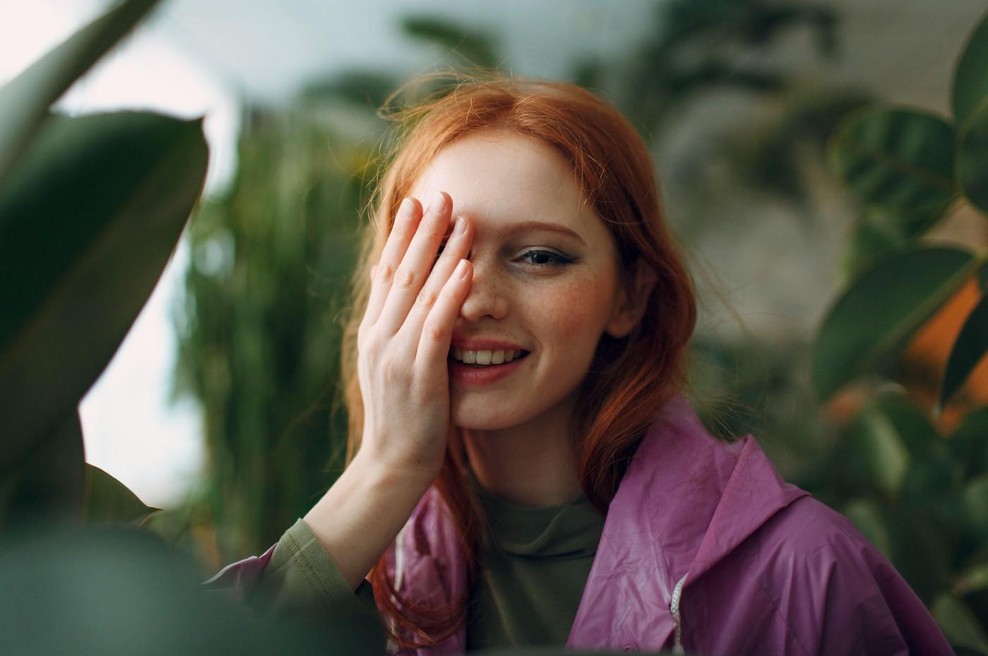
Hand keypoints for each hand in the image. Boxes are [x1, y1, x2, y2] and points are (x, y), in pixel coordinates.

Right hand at [354, 191, 473, 481]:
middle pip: (402, 272)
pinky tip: (466, 269)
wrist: (391, 464)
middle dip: (423, 231)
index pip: (386, 272)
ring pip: (420, 292)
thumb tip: (412, 300)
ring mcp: (396, 354)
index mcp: (372, 332)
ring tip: (463, 219)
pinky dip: (450, 295)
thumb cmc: (401, 417)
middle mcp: (379, 336)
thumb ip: (399, 332)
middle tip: (442, 194)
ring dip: (443, 252)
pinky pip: (436, 326)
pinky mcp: (418, 373)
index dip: (401, 235)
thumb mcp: (391, 367)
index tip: (416, 202)